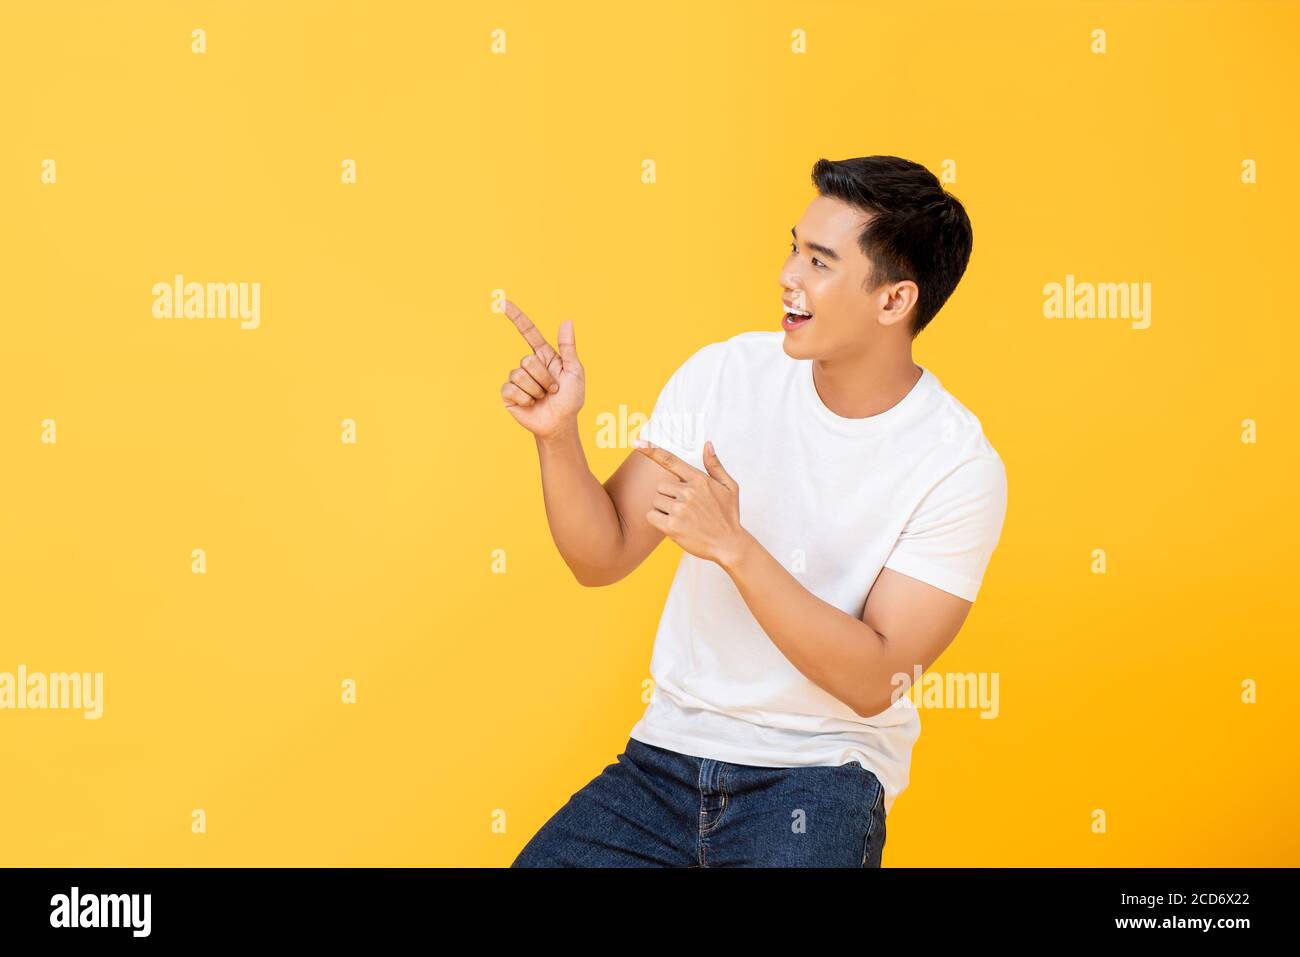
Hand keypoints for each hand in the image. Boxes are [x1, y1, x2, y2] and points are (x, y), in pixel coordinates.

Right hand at [499, 299, 585, 437]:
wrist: (560, 424)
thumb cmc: (571, 399)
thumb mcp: (575, 372)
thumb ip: (569, 348)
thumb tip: (566, 322)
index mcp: (544, 355)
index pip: (528, 331)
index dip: (516, 317)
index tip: (503, 302)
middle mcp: (528, 364)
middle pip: (528, 360)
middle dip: (544, 378)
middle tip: (553, 389)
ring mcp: (517, 378)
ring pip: (521, 375)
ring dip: (537, 390)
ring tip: (544, 397)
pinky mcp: (509, 394)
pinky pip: (512, 388)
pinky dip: (526, 399)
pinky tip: (531, 404)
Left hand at [632, 438, 748, 567]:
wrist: (729, 544)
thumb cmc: (729, 516)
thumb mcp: (729, 486)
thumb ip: (715, 465)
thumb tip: (708, 444)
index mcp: (699, 480)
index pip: (671, 460)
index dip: (651, 449)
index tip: (636, 441)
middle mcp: (688, 492)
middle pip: (660, 487)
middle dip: (668, 497)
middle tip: (686, 509)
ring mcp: (680, 509)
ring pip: (656, 502)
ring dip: (664, 510)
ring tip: (683, 519)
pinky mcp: (672, 526)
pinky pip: (651, 516)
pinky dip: (658, 521)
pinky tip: (674, 526)